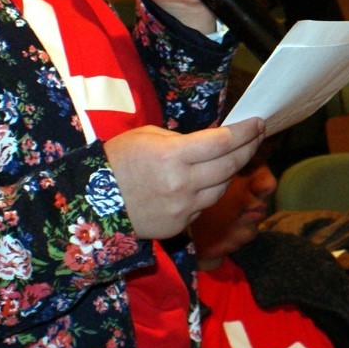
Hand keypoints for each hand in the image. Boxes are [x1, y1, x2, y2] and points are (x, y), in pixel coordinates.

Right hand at [103, 118, 264, 239]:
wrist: (90, 203)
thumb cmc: (117, 162)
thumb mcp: (148, 136)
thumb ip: (183, 139)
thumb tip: (213, 141)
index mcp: (174, 155)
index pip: (223, 142)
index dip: (245, 132)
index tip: (258, 122)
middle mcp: (183, 183)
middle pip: (230, 165)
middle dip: (249, 148)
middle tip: (258, 136)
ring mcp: (183, 208)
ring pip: (222, 188)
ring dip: (229, 171)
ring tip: (229, 157)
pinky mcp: (179, 225)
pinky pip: (204, 206)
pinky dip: (207, 192)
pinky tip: (200, 182)